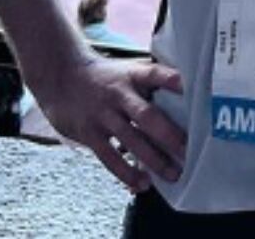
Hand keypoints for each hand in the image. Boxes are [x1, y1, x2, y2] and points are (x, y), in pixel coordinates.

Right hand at [34, 55, 186, 192]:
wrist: (61, 76)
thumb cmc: (106, 76)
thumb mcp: (129, 70)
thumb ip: (152, 83)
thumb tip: (187, 95)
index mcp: (134, 74)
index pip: (156, 75)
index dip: (174, 82)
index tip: (193, 91)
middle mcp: (119, 94)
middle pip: (147, 116)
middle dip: (170, 135)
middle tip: (190, 151)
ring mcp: (103, 115)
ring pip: (131, 140)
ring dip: (153, 159)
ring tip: (173, 174)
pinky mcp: (89, 133)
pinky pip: (109, 157)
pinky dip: (126, 172)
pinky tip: (141, 184)